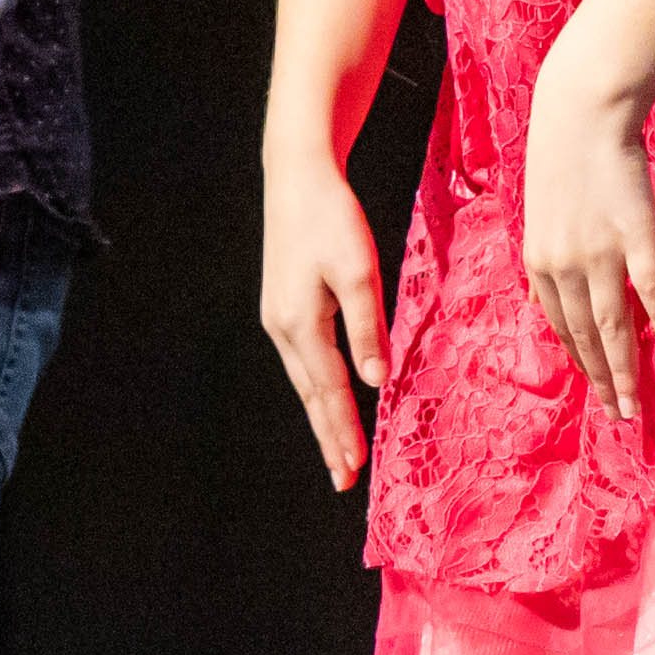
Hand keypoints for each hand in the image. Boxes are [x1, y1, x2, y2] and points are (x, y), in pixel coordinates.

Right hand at [260, 149, 392, 492]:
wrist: (296, 176)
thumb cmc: (331, 218)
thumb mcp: (358, 272)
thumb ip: (367, 328)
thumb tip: (375, 382)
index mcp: (301, 324)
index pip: (329, 392)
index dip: (343, 432)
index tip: (353, 471)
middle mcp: (283, 327)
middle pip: (311, 395)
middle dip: (328, 438)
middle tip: (342, 479)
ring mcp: (279, 316)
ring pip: (304, 380)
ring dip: (321, 417)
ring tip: (335, 449)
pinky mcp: (283, 304)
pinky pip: (303, 359)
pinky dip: (316, 387)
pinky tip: (325, 395)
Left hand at [515, 78, 654, 425]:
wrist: (581, 110)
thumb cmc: (562, 157)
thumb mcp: (539, 214)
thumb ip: (545, 261)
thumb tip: (542, 301)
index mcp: (538, 262)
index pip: (561, 327)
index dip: (581, 362)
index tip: (596, 389)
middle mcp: (563, 266)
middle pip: (585, 336)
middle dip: (601, 380)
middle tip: (619, 415)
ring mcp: (599, 254)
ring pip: (614, 327)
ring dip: (625, 371)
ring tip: (636, 404)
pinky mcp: (635, 236)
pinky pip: (652, 293)